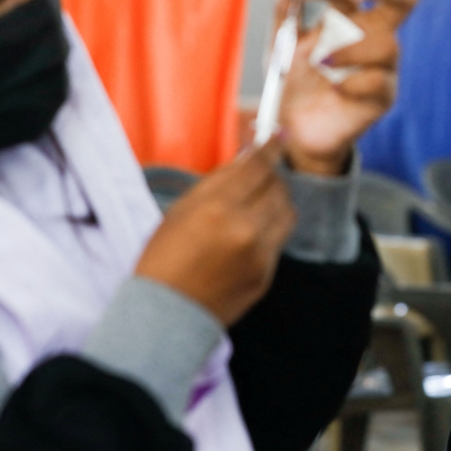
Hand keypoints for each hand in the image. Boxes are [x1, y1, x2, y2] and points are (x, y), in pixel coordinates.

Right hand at [135, 138, 296, 325]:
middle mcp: (245, 230)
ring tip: (256, 204)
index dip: (271, 147)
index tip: (279, 136)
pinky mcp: (267, 275)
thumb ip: (217, 182)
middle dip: (271, 176)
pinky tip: (246, 236)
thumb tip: (247, 158)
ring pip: (287, 213)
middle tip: (259, 175)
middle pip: (277, 187)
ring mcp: (260, 256)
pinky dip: (268, 231)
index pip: (257, 167)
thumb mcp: (180, 211)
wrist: (165, 314)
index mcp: (217, 209)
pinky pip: (279, 241)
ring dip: (276, 202)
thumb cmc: (163, 259)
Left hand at [279, 0, 419, 175]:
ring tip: (321, 62)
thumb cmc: (295, 81)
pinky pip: (379, 80)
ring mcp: (384, 67)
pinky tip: (335, 88)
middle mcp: (375, 37)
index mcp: (354, 19)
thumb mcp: (282, 45)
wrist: (295, 127)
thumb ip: (285, 13)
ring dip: (350, 49)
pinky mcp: (384, 96)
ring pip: (387, 43)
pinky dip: (351, 82)